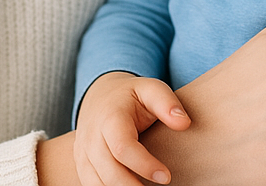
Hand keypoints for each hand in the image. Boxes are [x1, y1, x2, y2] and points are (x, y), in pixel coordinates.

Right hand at [75, 72, 190, 185]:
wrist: (100, 96)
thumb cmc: (131, 96)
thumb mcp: (150, 89)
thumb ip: (167, 103)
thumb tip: (184, 123)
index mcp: (110, 118)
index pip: (123, 147)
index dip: (144, 165)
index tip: (166, 177)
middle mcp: (92, 137)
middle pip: (109, 171)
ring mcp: (83, 152)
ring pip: (96, 183)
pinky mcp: (81, 164)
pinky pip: (90, 185)